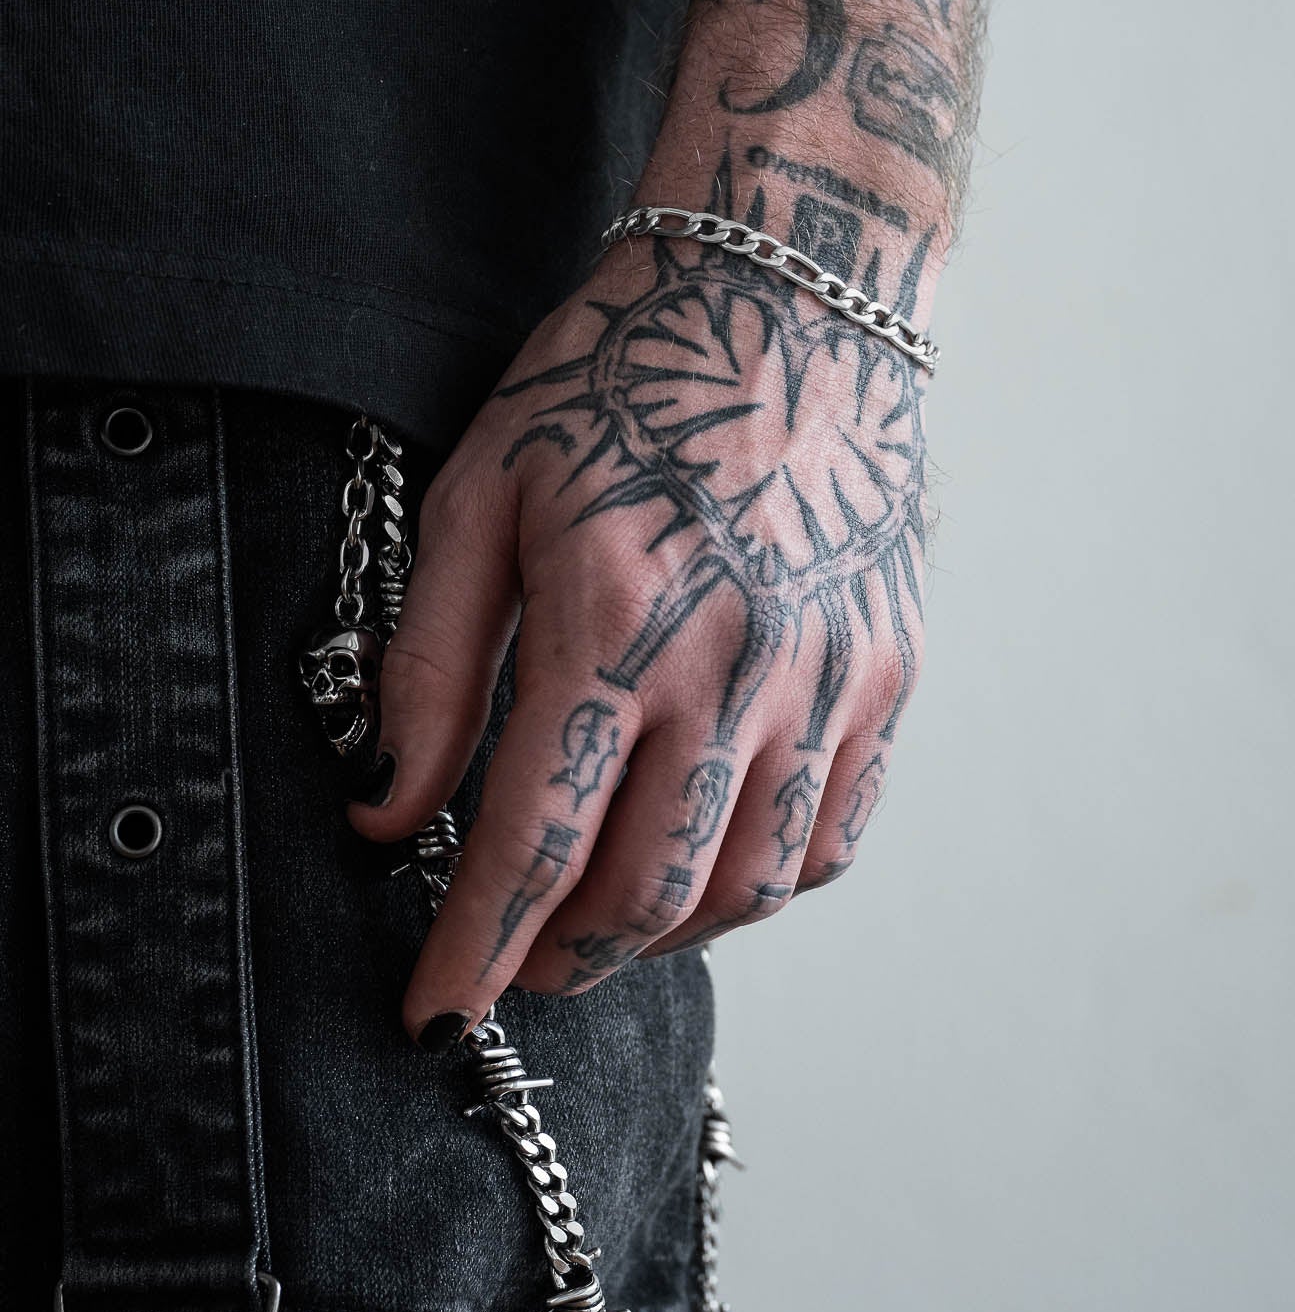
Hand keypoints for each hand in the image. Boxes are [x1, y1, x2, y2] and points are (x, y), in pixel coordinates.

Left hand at [350, 215, 928, 1041]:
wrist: (792, 295)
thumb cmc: (623, 378)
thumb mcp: (482, 490)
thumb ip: (428, 661)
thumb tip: (388, 809)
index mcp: (613, 615)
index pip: (531, 839)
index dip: (471, 951)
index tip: (431, 1016)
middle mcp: (733, 662)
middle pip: (642, 891)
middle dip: (559, 962)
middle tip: (512, 968)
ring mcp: (827, 673)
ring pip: (745, 885)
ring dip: (659, 939)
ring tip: (601, 928)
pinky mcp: (888, 669)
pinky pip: (834, 834)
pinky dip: (763, 888)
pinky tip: (712, 869)